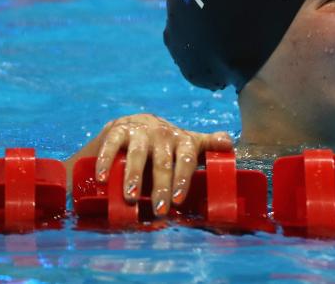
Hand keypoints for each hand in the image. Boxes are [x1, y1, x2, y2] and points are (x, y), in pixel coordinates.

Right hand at [93, 114, 232, 215]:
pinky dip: (106, 161)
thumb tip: (231, 146)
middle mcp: (163, 133)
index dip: (183, 179)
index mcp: (182, 139)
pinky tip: (103, 178)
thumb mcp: (188, 144)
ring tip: (131, 197)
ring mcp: (140, 130)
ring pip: (138, 154)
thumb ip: (208, 146)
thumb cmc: (166, 144)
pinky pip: (112, 145)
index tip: (178, 200)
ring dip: (134, 176)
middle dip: (161, 186)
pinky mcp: (118, 129)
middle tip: (160, 208)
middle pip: (163, 161)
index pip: (186, 159)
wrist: (135, 126)